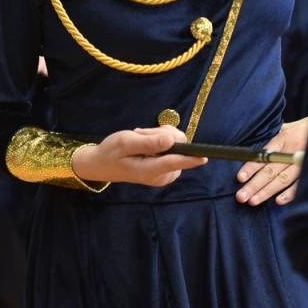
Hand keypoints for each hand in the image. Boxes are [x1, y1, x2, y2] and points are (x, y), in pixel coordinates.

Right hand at [71, 126, 205, 188]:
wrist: (101, 163)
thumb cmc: (111, 152)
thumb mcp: (126, 142)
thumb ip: (149, 142)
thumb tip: (172, 141)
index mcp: (150, 171)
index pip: (176, 162)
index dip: (191, 157)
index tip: (206, 156)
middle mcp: (161, 175)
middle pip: (177, 147)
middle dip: (163, 134)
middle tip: (143, 132)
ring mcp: (164, 173)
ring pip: (176, 146)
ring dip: (160, 136)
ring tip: (141, 137)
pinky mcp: (165, 169)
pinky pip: (172, 150)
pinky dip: (161, 141)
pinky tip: (146, 140)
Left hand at [236, 116, 307, 205]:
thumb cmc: (302, 130)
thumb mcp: (286, 128)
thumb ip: (271, 138)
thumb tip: (249, 148)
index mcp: (283, 139)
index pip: (264, 155)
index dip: (251, 167)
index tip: (240, 177)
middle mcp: (292, 152)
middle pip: (271, 170)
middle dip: (255, 184)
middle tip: (241, 196)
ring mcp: (302, 162)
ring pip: (283, 180)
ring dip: (267, 191)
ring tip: (253, 201)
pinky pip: (300, 184)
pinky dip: (290, 194)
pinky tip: (278, 201)